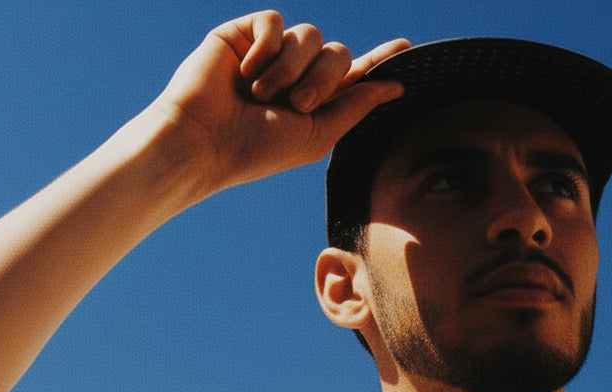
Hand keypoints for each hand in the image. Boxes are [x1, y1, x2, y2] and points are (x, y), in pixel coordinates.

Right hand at [152, 11, 408, 194]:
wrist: (205, 139)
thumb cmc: (257, 149)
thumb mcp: (317, 135)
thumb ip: (356, 107)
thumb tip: (395, 86)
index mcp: (315, 102)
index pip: (353, 75)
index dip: (379, 62)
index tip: (406, 49)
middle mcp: (296, 74)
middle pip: (337, 52)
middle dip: (323, 79)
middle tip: (295, 104)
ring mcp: (271, 52)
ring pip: (308, 35)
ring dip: (290, 69)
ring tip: (261, 95)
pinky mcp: (245, 33)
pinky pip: (275, 21)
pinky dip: (264, 49)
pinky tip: (244, 72)